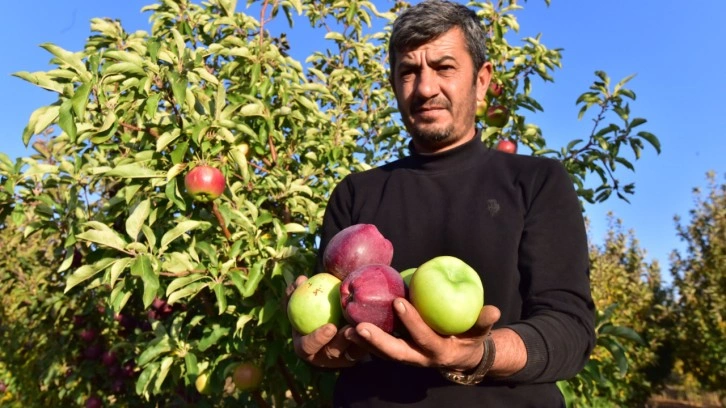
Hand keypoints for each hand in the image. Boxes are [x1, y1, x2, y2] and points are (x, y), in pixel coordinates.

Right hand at [286, 275, 368, 367]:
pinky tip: (380, 323)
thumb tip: (301, 279)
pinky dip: (371, 336)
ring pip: (352, 353)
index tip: (330, 327)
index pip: (307, 347)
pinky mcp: (359, 355)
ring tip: (367, 326)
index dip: (317, 339)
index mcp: (306, 348)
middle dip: (343, 343)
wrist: (332, 318)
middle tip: (352, 328)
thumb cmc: (312, 308)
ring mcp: (342, 359)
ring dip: (360, 340)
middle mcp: (324, 358)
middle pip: (333, 354)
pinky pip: (366, 346)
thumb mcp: (303, 301)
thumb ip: (297, 292)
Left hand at [343, 297, 500, 371]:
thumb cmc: (470, 339)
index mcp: (439, 351)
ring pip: (381, 354)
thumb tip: (493, 310)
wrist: (461, 358)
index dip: (412, 322)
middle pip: (394, 353)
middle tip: (359, 327)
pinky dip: (364, 340)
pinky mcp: (397, 353)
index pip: (423, 338)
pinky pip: (378, 348)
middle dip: (376, 342)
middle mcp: (419, 358)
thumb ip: (483, 322)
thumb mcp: (480, 332)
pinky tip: (349, 326)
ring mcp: (406, 357)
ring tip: (345, 328)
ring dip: (363, 344)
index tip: (399, 302)